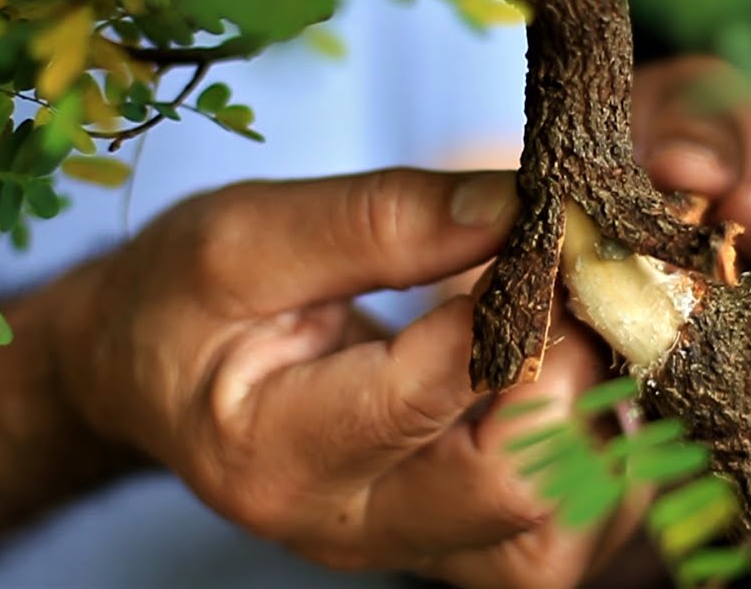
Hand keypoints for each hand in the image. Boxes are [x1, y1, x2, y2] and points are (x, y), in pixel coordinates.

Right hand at [54, 169, 637, 587]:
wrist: (150, 375)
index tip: (549, 231)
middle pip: (511, 490)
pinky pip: (558, 541)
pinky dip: (598, 469)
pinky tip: (582, 389)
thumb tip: (516, 203)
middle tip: (571, 287)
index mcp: (278, 451)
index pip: (428, 392)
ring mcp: (404, 548)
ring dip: (600, 437)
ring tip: (582, 338)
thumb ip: (380, 219)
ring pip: (555, 542)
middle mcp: (348, 526)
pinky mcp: (445, 544)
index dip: (512, 308)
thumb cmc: (183, 303)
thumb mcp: (243, 235)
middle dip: (569, 374)